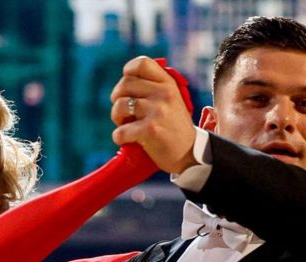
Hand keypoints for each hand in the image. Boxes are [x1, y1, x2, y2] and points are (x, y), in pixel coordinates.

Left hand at [110, 56, 197, 173]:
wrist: (189, 153)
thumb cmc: (173, 127)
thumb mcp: (171, 100)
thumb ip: (153, 88)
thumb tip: (124, 82)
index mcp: (168, 83)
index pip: (141, 63)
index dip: (128, 73)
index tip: (127, 88)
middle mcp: (164, 93)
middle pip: (124, 84)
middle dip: (117, 98)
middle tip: (124, 112)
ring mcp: (158, 110)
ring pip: (120, 105)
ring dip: (116, 117)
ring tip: (124, 124)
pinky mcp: (151, 129)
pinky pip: (121, 130)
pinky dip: (118, 137)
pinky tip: (125, 140)